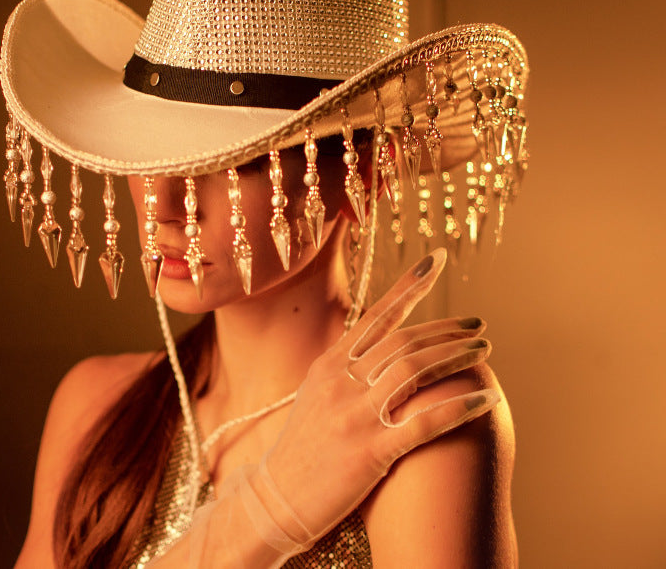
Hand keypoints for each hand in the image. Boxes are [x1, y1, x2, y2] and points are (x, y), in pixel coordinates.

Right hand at [260, 248, 498, 542]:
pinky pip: (425, 421)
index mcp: (328, 366)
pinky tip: (486, 399)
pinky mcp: (370, 452)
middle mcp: (341, 383)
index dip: (408, 286)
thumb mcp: (313, 398)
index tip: (435, 261)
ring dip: (457, 357)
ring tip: (484, 354)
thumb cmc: (300, 451)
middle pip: (403, 341)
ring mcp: (355, 416)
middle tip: (479, 327)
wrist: (274, 499)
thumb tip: (375, 345)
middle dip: (446, 329)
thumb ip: (344, 370)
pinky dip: (460, 406)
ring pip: (415, 371)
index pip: (375, 316)